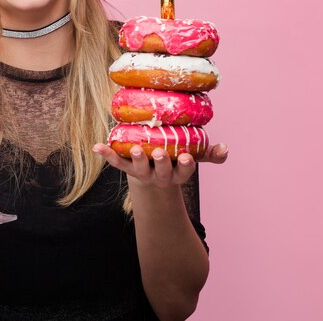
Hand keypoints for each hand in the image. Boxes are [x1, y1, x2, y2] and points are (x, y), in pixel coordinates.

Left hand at [92, 142, 228, 188]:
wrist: (153, 175)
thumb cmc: (177, 160)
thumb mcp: (194, 157)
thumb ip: (210, 153)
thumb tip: (225, 149)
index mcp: (178, 172)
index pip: (185, 170)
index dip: (186, 165)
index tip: (188, 156)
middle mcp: (161, 175)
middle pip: (162, 172)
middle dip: (162, 163)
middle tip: (160, 153)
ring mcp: (142, 172)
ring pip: (139, 169)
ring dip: (137, 159)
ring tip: (135, 149)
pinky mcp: (127, 168)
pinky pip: (116, 162)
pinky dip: (107, 154)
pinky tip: (97, 146)